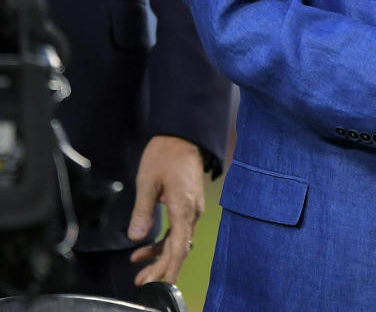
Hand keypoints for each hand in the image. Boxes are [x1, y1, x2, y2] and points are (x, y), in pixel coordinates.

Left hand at [127, 135, 205, 285]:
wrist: (182, 137)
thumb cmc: (165, 156)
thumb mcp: (148, 183)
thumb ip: (143, 211)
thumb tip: (137, 238)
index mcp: (184, 208)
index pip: (179, 247)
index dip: (169, 267)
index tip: (159, 284)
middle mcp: (192, 212)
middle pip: (180, 248)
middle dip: (162, 268)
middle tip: (142, 282)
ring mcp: (192, 208)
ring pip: (179, 241)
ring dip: (161, 257)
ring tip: (141, 271)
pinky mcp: (188, 205)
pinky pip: (178, 230)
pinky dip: (164, 243)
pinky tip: (145, 248)